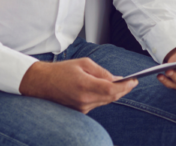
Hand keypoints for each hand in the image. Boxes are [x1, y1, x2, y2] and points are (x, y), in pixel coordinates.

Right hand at [20, 58, 135, 113]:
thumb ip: (102, 72)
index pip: (112, 90)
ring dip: (114, 93)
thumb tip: (117, 79)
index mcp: (84, 86)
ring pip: (105, 101)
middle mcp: (83, 100)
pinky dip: (104, 96)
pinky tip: (107, 89)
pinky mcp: (79, 111)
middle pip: (111, 97)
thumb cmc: (61, 70)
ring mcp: (81, 108)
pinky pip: (97, 104)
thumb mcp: (83, 64)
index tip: (134, 80)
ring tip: (123, 84)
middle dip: (124, 89)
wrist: (40, 83)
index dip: (126, 86)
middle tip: (132, 81)